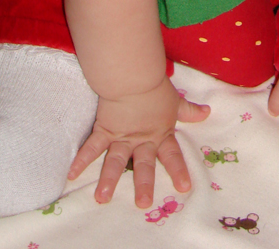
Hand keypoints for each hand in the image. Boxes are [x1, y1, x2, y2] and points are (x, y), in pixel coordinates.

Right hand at [68, 75, 209, 206]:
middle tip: (143, 204)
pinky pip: (92, 146)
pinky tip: (71, 174)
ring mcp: (122, 136)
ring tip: (102, 198)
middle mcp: (141, 139)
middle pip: (144, 165)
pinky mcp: (105, 129)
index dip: (178, 170)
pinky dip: (81, 159)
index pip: (171, 155)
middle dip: (143, 184)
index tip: (183, 187)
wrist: (134, 74)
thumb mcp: (175, 100)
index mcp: (160, 133)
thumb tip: (207, 112)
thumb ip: (188, 110)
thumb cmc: (156, 86)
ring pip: (115, 161)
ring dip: (108, 180)